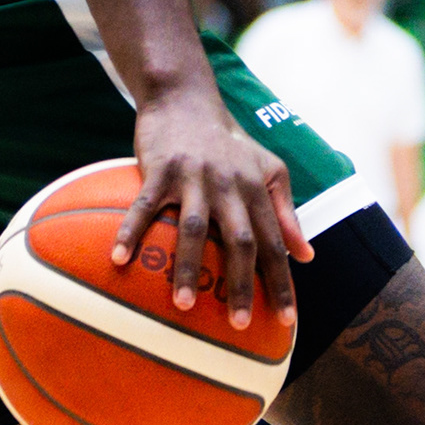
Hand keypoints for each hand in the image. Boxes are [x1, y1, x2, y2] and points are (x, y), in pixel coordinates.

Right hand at [119, 86, 309, 325]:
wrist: (186, 100)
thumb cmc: (230, 143)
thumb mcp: (268, 170)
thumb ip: (287, 212)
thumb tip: (306, 256)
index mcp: (256, 189)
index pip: (274, 242)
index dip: (282, 282)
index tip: (287, 321)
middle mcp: (229, 185)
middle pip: (239, 241)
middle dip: (242, 284)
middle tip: (239, 324)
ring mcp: (193, 177)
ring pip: (194, 228)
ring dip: (188, 268)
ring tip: (183, 305)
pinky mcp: (160, 169)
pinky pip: (144, 206)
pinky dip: (131, 232)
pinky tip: (118, 260)